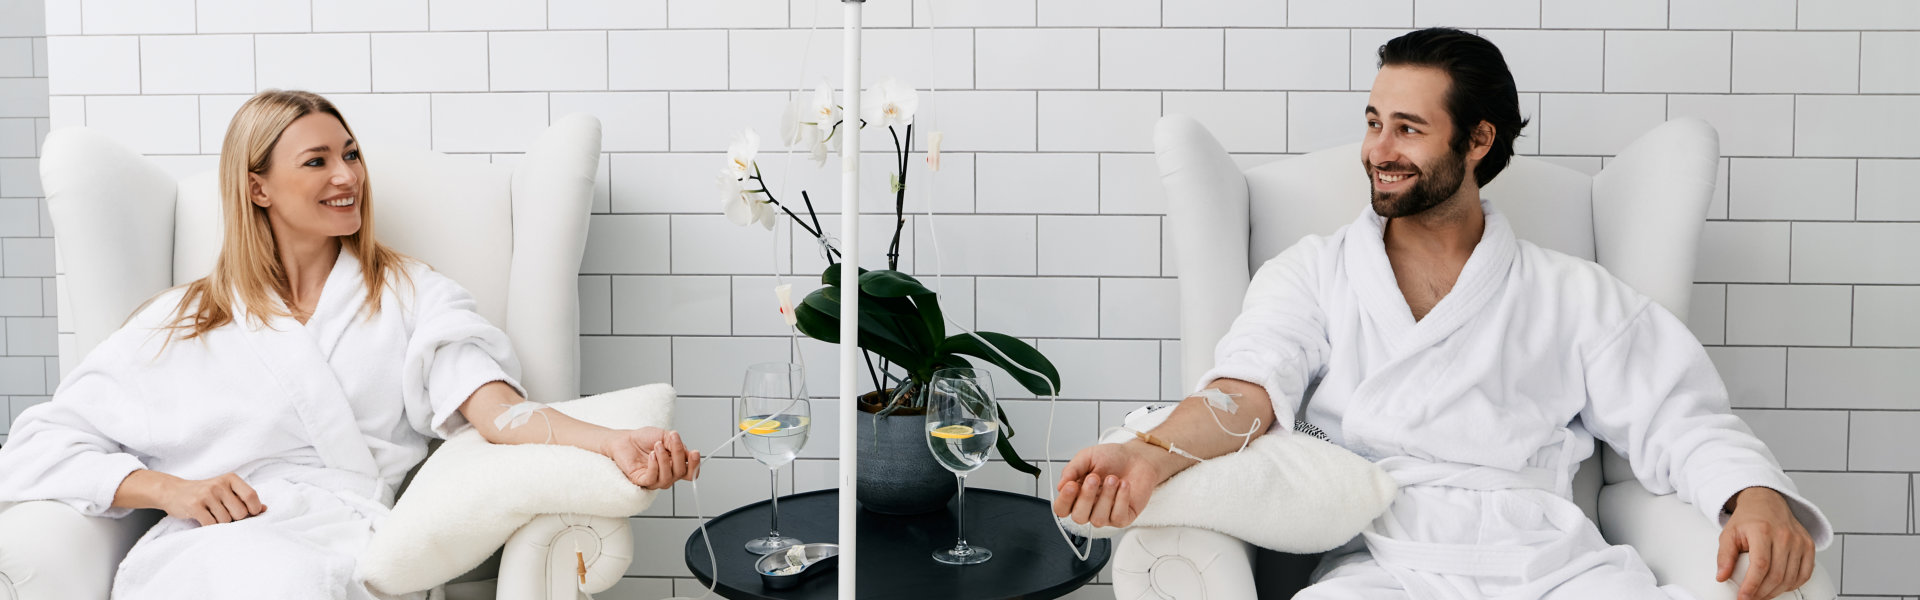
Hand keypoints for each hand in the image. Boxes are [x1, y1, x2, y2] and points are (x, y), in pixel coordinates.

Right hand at [158, 472, 265, 526]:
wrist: (173, 491)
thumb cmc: (205, 493)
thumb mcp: (226, 490)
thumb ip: (244, 498)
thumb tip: (265, 509)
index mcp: (231, 479)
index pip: (251, 496)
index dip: (254, 509)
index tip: (249, 514)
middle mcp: (219, 484)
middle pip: (240, 512)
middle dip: (235, 519)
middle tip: (225, 515)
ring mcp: (206, 494)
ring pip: (226, 521)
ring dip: (221, 524)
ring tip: (213, 516)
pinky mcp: (195, 505)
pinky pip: (211, 524)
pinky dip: (211, 527)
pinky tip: (205, 520)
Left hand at [601, 427, 701, 489]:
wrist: (625, 439)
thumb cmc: (644, 439)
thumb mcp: (665, 436)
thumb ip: (676, 444)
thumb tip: (686, 451)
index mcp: (675, 465)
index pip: (690, 472)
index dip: (695, 465)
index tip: (695, 453)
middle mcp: (667, 474)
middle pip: (681, 473)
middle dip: (678, 455)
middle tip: (673, 439)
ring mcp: (655, 479)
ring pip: (667, 477)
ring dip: (664, 459)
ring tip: (658, 446)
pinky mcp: (642, 481)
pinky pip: (652, 478)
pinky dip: (654, 466)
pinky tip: (652, 455)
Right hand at [1051, 441, 1174, 527]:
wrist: (1138, 457)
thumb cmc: (1113, 457)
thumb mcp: (1087, 456)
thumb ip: (1072, 469)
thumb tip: (1060, 485)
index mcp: (1076, 494)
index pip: (1061, 508)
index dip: (1064, 500)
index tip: (1071, 485)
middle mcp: (1089, 507)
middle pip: (1078, 517)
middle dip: (1086, 497)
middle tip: (1094, 478)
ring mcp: (1106, 514)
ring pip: (1098, 519)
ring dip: (1106, 496)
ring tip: (1113, 478)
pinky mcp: (1123, 518)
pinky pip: (1117, 518)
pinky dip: (1121, 499)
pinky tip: (1124, 485)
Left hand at [1717, 487, 1814, 599]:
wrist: (1767, 502)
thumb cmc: (1747, 519)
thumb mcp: (1729, 534)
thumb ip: (1724, 556)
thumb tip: (1721, 577)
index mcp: (1762, 530)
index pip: (1760, 565)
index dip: (1752, 585)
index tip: (1743, 597)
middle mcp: (1784, 535)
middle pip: (1777, 575)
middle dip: (1762, 592)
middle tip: (1750, 598)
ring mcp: (1799, 541)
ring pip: (1791, 577)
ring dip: (1775, 591)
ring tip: (1762, 594)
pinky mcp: (1809, 545)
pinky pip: (1805, 573)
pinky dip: (1792, 585)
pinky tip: (1779, 586)